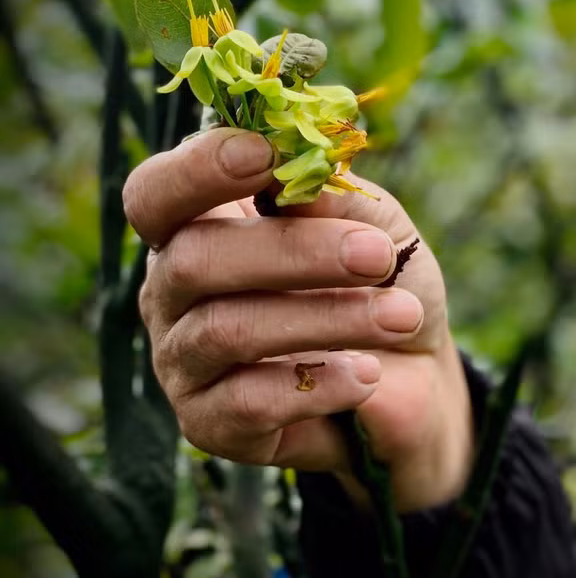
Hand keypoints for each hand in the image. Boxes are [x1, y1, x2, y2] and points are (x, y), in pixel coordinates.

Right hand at [123, 127, 473, 510]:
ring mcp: (183, 361)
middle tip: (377, 255)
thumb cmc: (381, 281)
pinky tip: (368, 374)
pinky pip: (249, 402)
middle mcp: (171, 291)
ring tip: (401, 315)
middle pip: (193, 259)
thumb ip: (331, 197)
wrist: (415, 374)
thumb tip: (298, 171)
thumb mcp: (373, 224)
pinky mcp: (210, 423)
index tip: (263, 154)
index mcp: (199, 225)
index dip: (197, 170)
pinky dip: (321, 383)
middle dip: (296, 252)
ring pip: (227, 331)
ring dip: (328, 318)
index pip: (157, 193)